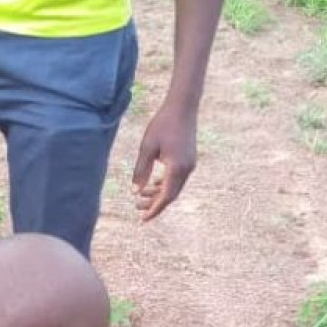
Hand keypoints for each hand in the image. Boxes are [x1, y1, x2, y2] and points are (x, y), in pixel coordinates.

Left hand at [132, 101, 197, 221]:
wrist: (182, 107)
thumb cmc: (162, 125)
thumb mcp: (146, 148)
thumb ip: (141, 171)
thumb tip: (135, 192)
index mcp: (177, 168)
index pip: (166, 196)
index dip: (154, 209)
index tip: (143, 219)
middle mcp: (187, 168)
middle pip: (171, 195)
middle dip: (154, 204)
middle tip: (137, 208)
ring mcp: (190, 164)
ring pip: (174, 187)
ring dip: (158, 194)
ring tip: (140, 197)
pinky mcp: (189, 159)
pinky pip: (177, 178)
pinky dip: (165, 184)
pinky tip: (153, 184)